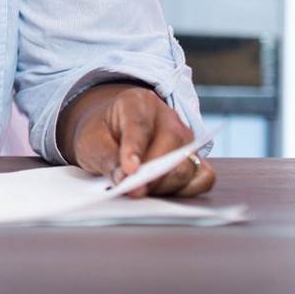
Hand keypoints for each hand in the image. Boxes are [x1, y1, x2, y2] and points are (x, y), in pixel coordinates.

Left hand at [59, 83, 216, 198]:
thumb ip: (105, 158)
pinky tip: (163, 191)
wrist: (112, 131)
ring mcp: (186, 138)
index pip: (139, 125)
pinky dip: (186, 190)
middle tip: (132, 191)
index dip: (135, 148)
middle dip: (151, 175)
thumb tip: (124, 179)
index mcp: (137, 102)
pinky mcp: (196, 158)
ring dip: (164, 186)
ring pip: (186, 166)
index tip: (129, 170)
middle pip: (169, 147)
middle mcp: (167, 116)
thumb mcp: (91, 141)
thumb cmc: (102, 133)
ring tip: (141, 189)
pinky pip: (203, 178)